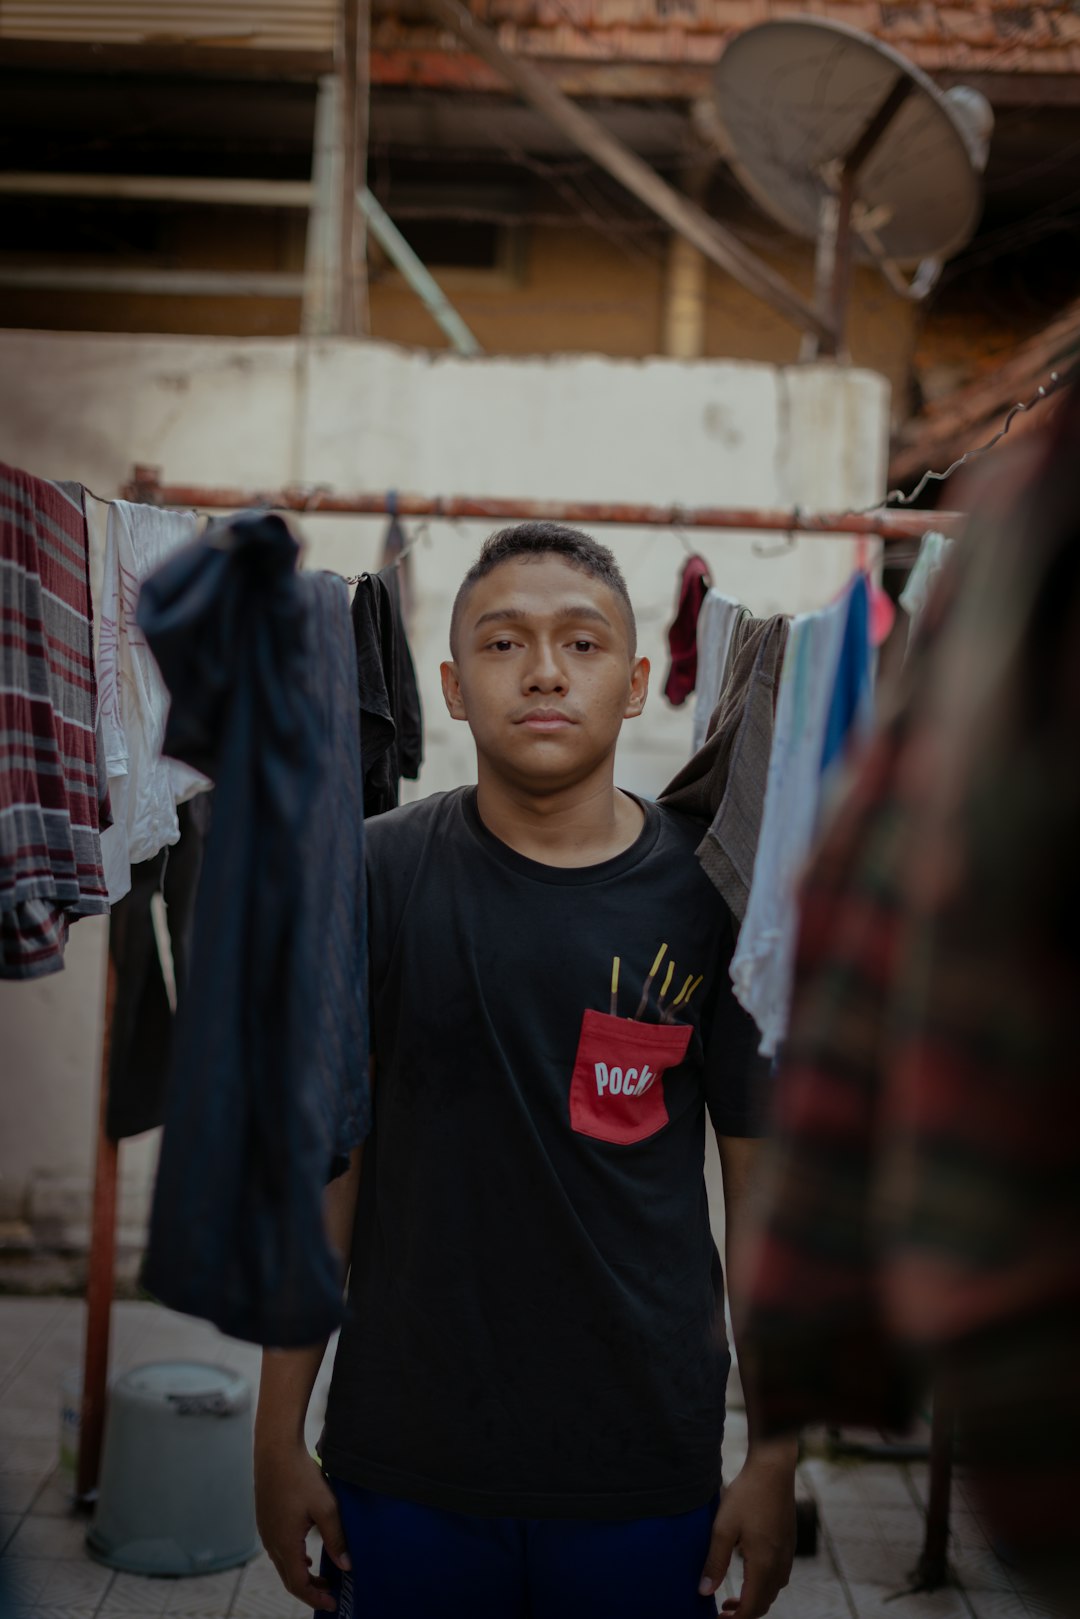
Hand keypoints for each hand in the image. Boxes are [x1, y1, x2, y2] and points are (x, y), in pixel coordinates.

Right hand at [254, 1440, 350, 1613]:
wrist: (275, 1451)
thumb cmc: (301, 1476)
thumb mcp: (325, 1507)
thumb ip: (336, 1538)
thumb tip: (346, 1566)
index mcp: (285, 1544)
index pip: (298, 1585)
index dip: (316, 1597)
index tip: (333, 1603)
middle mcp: (271, 1543)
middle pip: (289, 1579)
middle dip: (310, 1590)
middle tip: (330, 1594)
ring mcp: (266, 1532)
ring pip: (283, 1565)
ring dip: (301, 1576)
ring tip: (322, 1577)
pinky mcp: (266, 1521)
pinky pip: (278, 1551)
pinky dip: (292, 1561)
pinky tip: (305, 1555)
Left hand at [698, 1442, 796, 1616]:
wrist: (772, 1469)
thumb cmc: (746, 1495)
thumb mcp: (723, 1528)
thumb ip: (715, 1562)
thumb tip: (704, 1592)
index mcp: (764, 1564)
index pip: (751, 1608)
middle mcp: (780, 1564)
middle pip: (764, 1603)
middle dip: (744, 1614)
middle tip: (722, 1612)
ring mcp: (787, 1554)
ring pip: (773, 1591)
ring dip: (755, 1600)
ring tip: (732, 1597)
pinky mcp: (789, 1543)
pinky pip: (779, 1576)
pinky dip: (765, 1585)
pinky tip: (750, 1573)